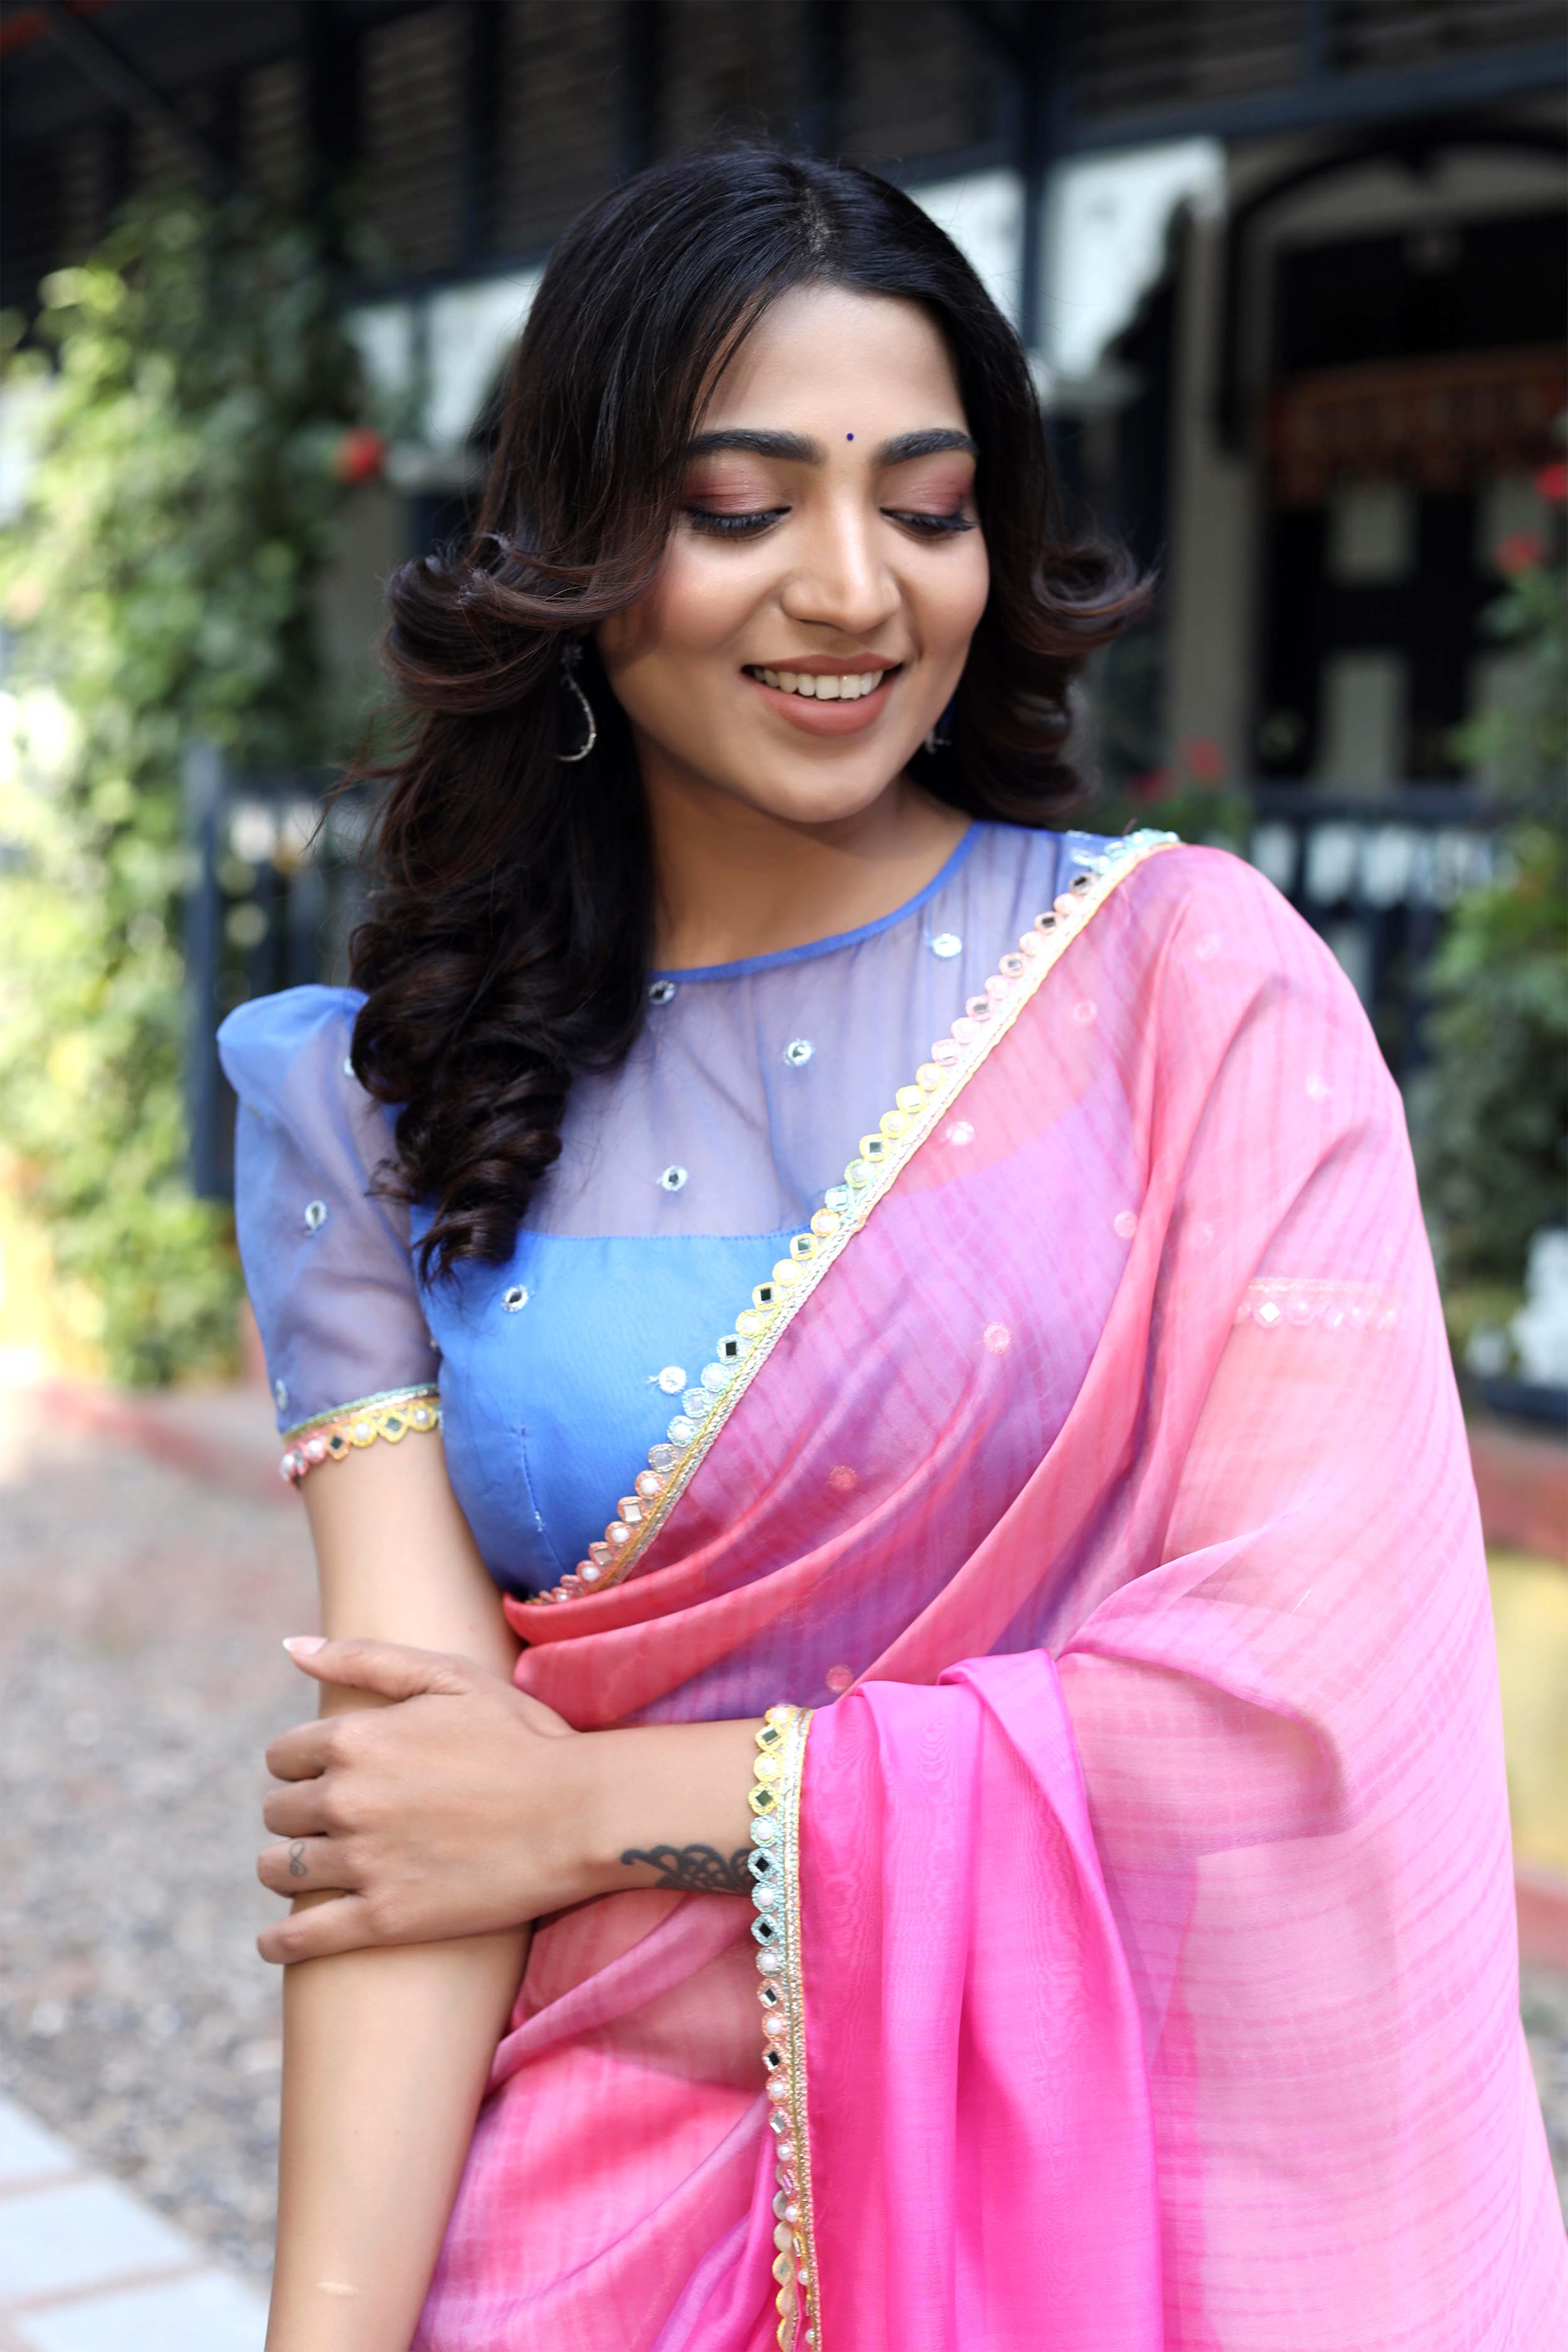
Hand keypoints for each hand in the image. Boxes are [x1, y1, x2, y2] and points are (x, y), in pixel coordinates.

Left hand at [256, 1637, 592, 1963]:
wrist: (580, 1814)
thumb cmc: (522, 1737)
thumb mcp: (450, 1676)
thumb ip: (365, 1658)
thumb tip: (290, 1644)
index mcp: (355, 1738)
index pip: (283, 1755)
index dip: (302, 1763)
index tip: (323, 1773)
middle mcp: (346, 1800)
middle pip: (278, 1812)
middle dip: (298, 1813)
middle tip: (332, 1820)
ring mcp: (364, 1864)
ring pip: (279, 1871)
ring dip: (287, 1869)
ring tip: (313, 1870)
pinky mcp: (386, 1919)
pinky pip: (303, 1937)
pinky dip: (280, 1942)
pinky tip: (278, 1941)